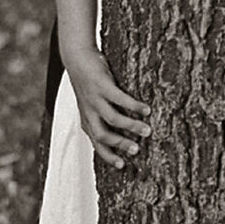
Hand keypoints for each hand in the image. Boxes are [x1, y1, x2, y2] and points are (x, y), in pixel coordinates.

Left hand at [62, 45, 149, 169]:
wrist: (76, 57)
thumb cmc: (88, 81)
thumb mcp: (91, 102)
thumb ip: (101, 115)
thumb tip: (121, 129)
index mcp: (87, 119)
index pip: (96, 143)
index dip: (108, 156)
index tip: (122, 165)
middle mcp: (89, 111)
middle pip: (102, 135)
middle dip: (120, 144)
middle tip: (137, 150)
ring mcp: (94, 99)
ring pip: (112, 119)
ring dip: (131, 126)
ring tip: (147, 130)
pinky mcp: (102, 85)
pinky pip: (120, 99)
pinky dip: (134, 106)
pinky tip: (146, 109)